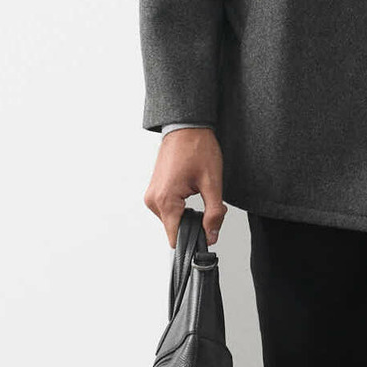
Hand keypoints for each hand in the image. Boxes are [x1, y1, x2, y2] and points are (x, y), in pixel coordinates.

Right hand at [144, 128, 225, 248]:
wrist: (186, 126)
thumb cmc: (197, 148)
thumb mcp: (212, 183)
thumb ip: (214, 214)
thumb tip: (211, 235)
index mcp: (165, 200)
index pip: (175, 238)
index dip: (192, 239)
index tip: (205, 235)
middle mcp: (153, 199)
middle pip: (174, 229)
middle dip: (194, 223)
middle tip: (206, 202)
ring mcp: (152, 194)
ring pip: (172, 219)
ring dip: (187, 213)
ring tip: (197, 190)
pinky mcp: (154, 189)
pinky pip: (168, 208)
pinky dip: (180, 205)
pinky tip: (190, 189)